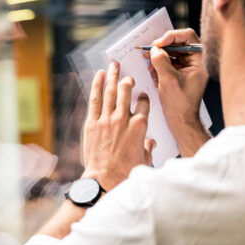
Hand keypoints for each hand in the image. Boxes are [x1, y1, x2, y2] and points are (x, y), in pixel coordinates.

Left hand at [82, 61, 154, 190]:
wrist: (104, 179)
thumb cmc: (125, 172)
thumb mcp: (144, 160)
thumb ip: (148, 148)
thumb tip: (151, 143)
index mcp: (139, 126)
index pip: (143, 103)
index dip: (143, 97)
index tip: (141, 95)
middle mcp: (123, 119)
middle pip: (127, 91)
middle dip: (128, 80)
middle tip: (127, 75)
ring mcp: (107, 119)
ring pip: (110, 91)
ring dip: (113, 75)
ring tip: (114, 65)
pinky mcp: (92, 123)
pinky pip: (95, 99)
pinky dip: (96, 85)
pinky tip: (99, 75)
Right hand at [147, 29, 210, 156]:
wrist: (182, 121)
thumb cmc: (180, 104)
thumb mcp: (168, 80)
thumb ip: (161, 61)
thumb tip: (154, 49)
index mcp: (199, 62)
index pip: (188, 37)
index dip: (172, 36)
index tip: (159, 43)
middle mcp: (195, 63)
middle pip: (179, 44)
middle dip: (163, 46)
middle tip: (150, 50)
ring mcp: (187, 68)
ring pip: (172, 53)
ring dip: (159, 56)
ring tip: (148, 61)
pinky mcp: (180, 75)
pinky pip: (169, 63)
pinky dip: (159, 65)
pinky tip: (152, 71)